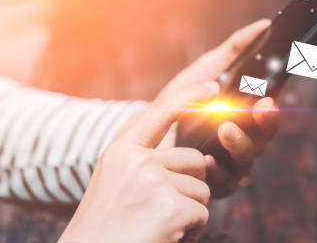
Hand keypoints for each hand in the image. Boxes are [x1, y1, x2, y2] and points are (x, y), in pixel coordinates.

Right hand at [59, 82, 219, 242]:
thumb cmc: (104, 232)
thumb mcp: (115, 186)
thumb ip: (147, 165)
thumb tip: (203, 161)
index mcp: (119, 152)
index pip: (158, 112)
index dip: (188, 97)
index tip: (212, 88)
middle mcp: (135, 160)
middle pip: (193, 159)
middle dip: (191, 186)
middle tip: (165, 212)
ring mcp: (152, 181)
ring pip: (201, 189)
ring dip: (189, 213)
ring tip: (159, 229)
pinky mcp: (169, 207)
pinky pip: (201, 214)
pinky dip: (191, 233)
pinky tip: (165, 240)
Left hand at [157, 20, 280, 197]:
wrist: (142, 132)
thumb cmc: (179, 100)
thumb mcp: (205, 70)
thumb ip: (235, 49)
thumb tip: (264, 24)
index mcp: (243, 120)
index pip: (266, 118)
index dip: (271, 111)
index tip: (268, 99)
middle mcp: (240, 145)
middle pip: (263, 141)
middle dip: (265, 125)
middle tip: (260, 109)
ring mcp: (227, 168)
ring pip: (246, 162)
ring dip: (239, 145)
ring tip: (225, 128)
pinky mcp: (210, 185)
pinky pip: (221, 182)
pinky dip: (215, 170)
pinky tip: (205, 158)